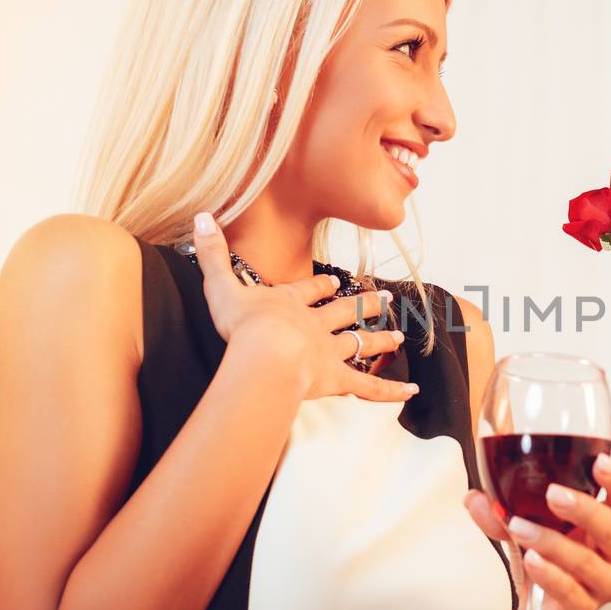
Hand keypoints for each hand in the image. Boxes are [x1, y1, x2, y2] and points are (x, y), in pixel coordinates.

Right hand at [191, 213, 414, 402]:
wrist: (265, 356)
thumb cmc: (242, 325)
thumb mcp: (220, 285)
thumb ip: (211, 253)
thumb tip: (201, 216)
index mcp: (290, 303)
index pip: (309, 290)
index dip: (322, 286)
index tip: (336, 281)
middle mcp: (314, 325)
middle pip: (344, 312)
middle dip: (364, 305)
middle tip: (385, 298)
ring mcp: (328, 352)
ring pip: (359, 344)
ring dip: (380, 341)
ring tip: (398, 337)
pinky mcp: (336, 380)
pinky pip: (368, 387)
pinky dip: (389, 391)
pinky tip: (410, 393)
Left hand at [463, 452, 610, 609]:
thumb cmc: (552, 563)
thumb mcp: (529, 530)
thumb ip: (504, 514)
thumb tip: (476, 498)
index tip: (600, 461)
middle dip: (583, 509)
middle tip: (553, 494)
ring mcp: (606, 584)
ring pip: (588, 562)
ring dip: (552, 542)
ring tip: (519, 528)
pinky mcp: (586, 609)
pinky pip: (571, 592)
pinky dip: (550, 574)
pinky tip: (532, 560)